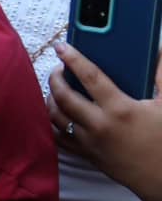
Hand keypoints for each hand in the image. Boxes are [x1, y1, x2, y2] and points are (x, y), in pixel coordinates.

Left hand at [49, 44, 161, 200]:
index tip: (63, 47)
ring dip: (51, 98)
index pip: (90, 77)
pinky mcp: (86, 154)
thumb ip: (161, 77)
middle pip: (64, 95)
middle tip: (58, 68)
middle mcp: (99, 124)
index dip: (74, 58)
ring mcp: (89, 141)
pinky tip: (55, 112)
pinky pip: (58, 137)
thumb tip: (158, 52)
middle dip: (56, 77)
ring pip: (56, 115)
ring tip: (56, 87)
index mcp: (120, 109)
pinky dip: (52, 122)